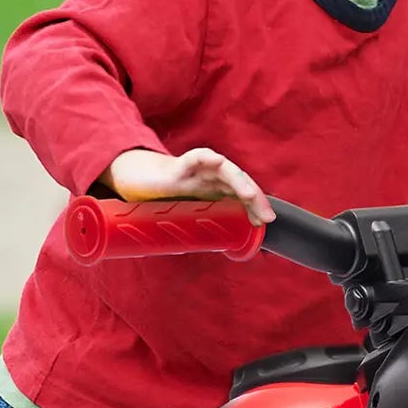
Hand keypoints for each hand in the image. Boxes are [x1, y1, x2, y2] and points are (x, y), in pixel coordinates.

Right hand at [105, 147, 275, 225]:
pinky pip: (197, 158)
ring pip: (225, 170)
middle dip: (255, 198)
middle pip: (240, 183)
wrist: (141, 181)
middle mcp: (213, 177)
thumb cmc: (168, 199)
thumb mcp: (190, 216)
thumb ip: (202, 228)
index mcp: (218, 189)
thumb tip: (214, 249)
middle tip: (266, 216)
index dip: (256, 207)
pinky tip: (216, 161)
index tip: (265, 223)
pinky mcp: (181, 164)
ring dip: (239, 181)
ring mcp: (200, 169)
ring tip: (249, 195)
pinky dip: (207, 158)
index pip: (243, 196)